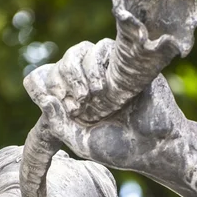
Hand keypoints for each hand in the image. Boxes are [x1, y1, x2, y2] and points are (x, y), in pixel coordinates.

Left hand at [23, 40, 187, 172]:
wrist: (154, 148)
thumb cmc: (117, 149)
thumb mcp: (80, 141)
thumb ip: (57, 123)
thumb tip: (43, 99)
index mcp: (77, 97)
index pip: (54, 75)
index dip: (51, 83)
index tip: (61, 104)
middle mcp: (92, 81)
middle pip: (69, 58)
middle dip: (68, 77)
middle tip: (79, 102)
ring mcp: (111, 71)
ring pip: (88, 50)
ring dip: (85, 70)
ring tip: (94, 95)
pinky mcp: (130, 64)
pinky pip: (109, 47)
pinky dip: (100, 63)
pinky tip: (104, 88)